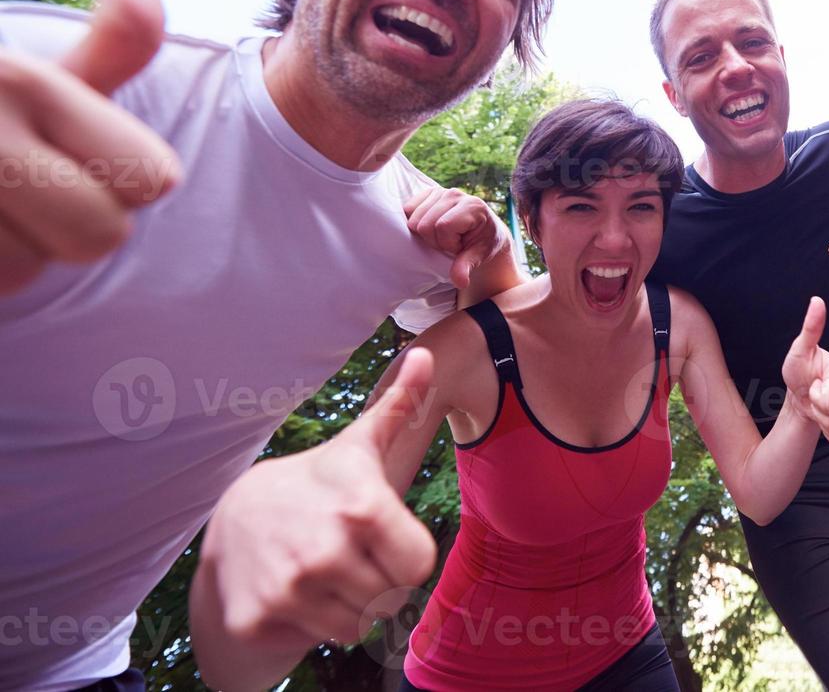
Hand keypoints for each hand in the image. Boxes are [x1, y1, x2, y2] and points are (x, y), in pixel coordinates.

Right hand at [0, 0, 179, 292]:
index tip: (77, 156)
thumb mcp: (39, 78)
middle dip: (72, 225)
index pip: (149, 176)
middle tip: (24, 190)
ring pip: (26, 272)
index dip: (126, 179)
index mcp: (20, 83)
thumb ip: (112, 47)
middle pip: (99, 235)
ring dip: (8, 254)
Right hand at [193, 350, 438, 657]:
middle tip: (349, 552)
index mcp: (361, 507)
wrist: (233, 523)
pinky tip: (301, 591)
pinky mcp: (259, 620)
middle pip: (391, 598)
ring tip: (327, 570)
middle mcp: (324, 550)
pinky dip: (318, 623)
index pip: (419, 566)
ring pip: (360, 624)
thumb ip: (400, 405)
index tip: (380, 535)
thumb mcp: (361, 445)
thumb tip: (427, 355)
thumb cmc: (319, 484)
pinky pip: (326, 639)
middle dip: (377, 580)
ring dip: (351, 604)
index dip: (405, 554)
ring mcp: (288, 588)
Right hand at [405, 186, 505, 288]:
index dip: (447, 244)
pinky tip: (431, 226)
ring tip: (443, 235)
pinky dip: (415, 222)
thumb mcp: (479, 256)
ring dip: (425, 233)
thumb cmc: (482, 243)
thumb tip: (460, 282)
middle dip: (435, 241)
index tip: (460, 247)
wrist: (484, 230)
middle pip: (424, 224)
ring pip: (413, 217)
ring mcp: (441, 191)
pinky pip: (408, 209)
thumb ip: (466, 266)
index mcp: (472, 206)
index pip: (442, 226)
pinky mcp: (429, 192)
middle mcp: (455, 194)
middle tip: (450, 243)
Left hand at [781, 297, 828, 448]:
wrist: (803, 396)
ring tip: (820, 408)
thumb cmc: (800, 372)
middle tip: (815, 396)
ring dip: (823, 424)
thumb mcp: (799, 351)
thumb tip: (817, 299)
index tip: (813, 384)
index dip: (815, 397)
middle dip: (817, 411)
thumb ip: (811, 327)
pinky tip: (828, 421)